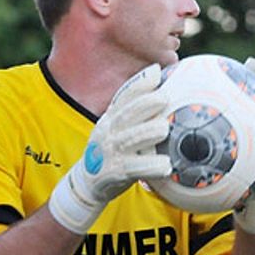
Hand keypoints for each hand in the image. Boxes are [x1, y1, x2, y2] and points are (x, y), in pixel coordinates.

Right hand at [49, 64, 171, 232]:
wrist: (89, 182)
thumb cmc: (112, 151)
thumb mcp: (116, 127)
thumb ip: (133, 111)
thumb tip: (162, 90)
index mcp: (110, 117)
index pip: (124, 96)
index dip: (139, 83)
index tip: (156, 72)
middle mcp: (108, 132)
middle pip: (126, 114)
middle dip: (145, 104)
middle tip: (164, 98)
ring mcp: (110, 152)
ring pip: (129, 139)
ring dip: (148, 132)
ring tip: (165, 128)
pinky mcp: (115, 173)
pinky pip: (134, 169)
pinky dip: (151, 167)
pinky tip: (165, 165)